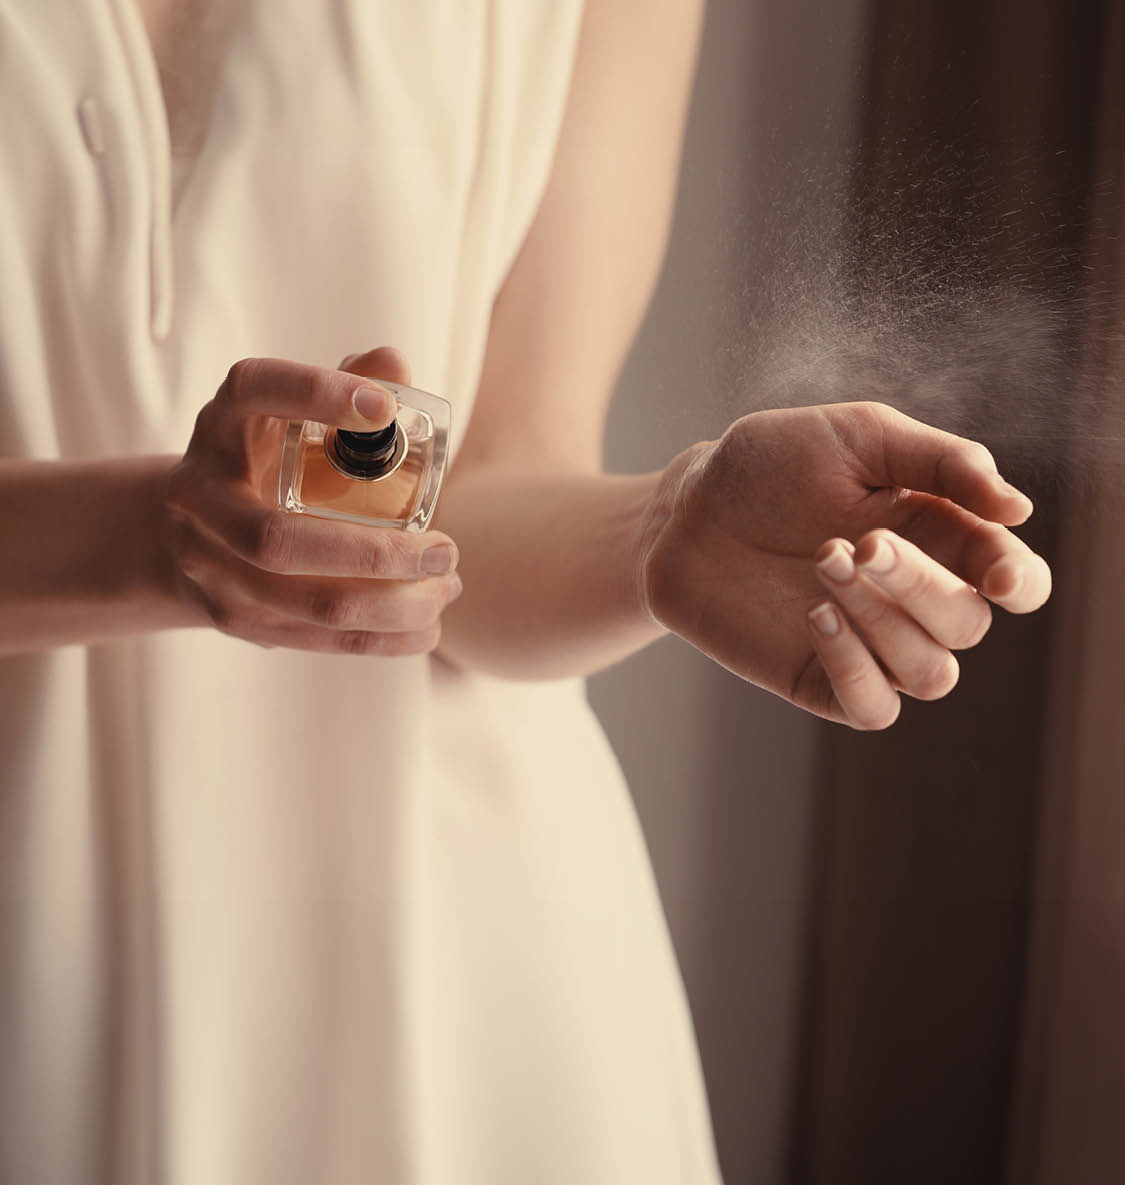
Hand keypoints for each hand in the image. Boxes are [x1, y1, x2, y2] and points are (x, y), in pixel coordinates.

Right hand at [163, 348, 461, 654]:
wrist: (189, 532)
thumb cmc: (265, 458)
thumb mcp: (290, 413)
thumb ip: (345, 382)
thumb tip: (393, 364)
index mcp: (221, 425)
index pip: (257, 392)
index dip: (317, 394)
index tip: (385, 408)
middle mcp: (200, 496)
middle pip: (277, 541)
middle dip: (375, 553)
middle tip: (447, 549)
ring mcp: (209, 566)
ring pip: (304, 603)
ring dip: (392, 603)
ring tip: (448, 586)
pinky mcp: (235, 618)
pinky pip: (316, 640)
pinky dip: (381, 639)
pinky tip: (427, 628)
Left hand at [637, 401, 1051, 728]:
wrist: (687, 508)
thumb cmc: (770, 465)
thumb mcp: (857, 437)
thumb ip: (941, 462)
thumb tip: (1018, 510)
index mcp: (938, 536)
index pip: (1014, 579)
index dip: (1018, 583)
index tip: (995, 573)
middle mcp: (912, 598)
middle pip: (968, 625)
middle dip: (919, 585)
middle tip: (858, 543)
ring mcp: (869, 644)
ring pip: (931, 672)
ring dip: (883, 620)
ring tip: (823, 563)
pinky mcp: (819, 679)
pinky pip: (874, 709)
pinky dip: (857, 669)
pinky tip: (817, 616)